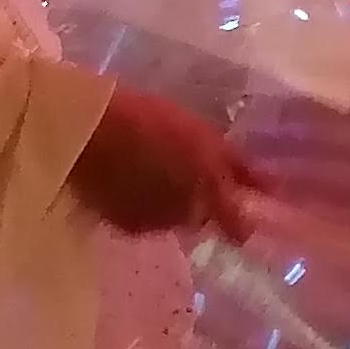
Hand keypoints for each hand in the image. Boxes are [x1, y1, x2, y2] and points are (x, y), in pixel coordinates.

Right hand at [71, 83, 263, 244]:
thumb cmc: (147, 120)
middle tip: (183, 169)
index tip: (244, 204)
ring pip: (172, 219)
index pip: (239, 228)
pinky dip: (141, 205)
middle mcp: (185, 218)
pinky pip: (143, 220)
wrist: (85, 134)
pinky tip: (128, 180)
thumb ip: (234, 163)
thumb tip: (265, 184)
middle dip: (200, 201)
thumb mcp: (200, 133)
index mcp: (210, 192)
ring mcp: (153, 226)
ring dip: (169, 202)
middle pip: (203, 218)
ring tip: (150, 169)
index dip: (244, 220)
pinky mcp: (122, 226)